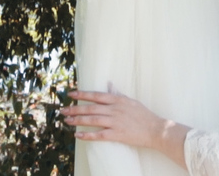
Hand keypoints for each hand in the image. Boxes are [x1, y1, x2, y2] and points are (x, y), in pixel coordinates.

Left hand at [60, 90, 188, 155]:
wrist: (155, 129)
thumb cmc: (143, 115)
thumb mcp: (130, 101)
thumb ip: (117, 94)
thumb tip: (109, 84)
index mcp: (118, 100)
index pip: (96, 95)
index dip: (82, 94)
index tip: (71, 94)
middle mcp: (115, 109)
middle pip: (91, 108)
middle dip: (75, 109)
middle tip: (63, 110)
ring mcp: (116, 122)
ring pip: (93, 120)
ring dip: (78, 120)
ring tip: (67, 121)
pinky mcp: (117, 134)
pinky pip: (99, 135)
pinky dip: (87, 135)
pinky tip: (78, 135)